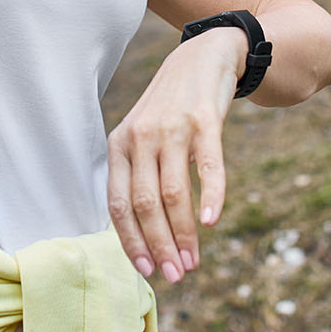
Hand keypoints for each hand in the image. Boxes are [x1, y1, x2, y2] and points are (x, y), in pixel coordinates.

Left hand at [106, 28, 242, 283]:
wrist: (202, 56)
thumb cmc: (171, 108)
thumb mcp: (142, 136)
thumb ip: (138, 175)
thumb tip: (143, 234)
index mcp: (120, 145)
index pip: (118, 204)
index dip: (131, 241)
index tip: (148, 271)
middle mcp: (141, 136)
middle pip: (144, 203)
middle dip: (159, 245)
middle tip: (176, 275)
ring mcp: (172, 127)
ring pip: (173, 192)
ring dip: (183, 233)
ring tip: (193, 260)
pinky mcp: (204, 120)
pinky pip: (207, 166)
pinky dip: (210, 197)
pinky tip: (211, 221)